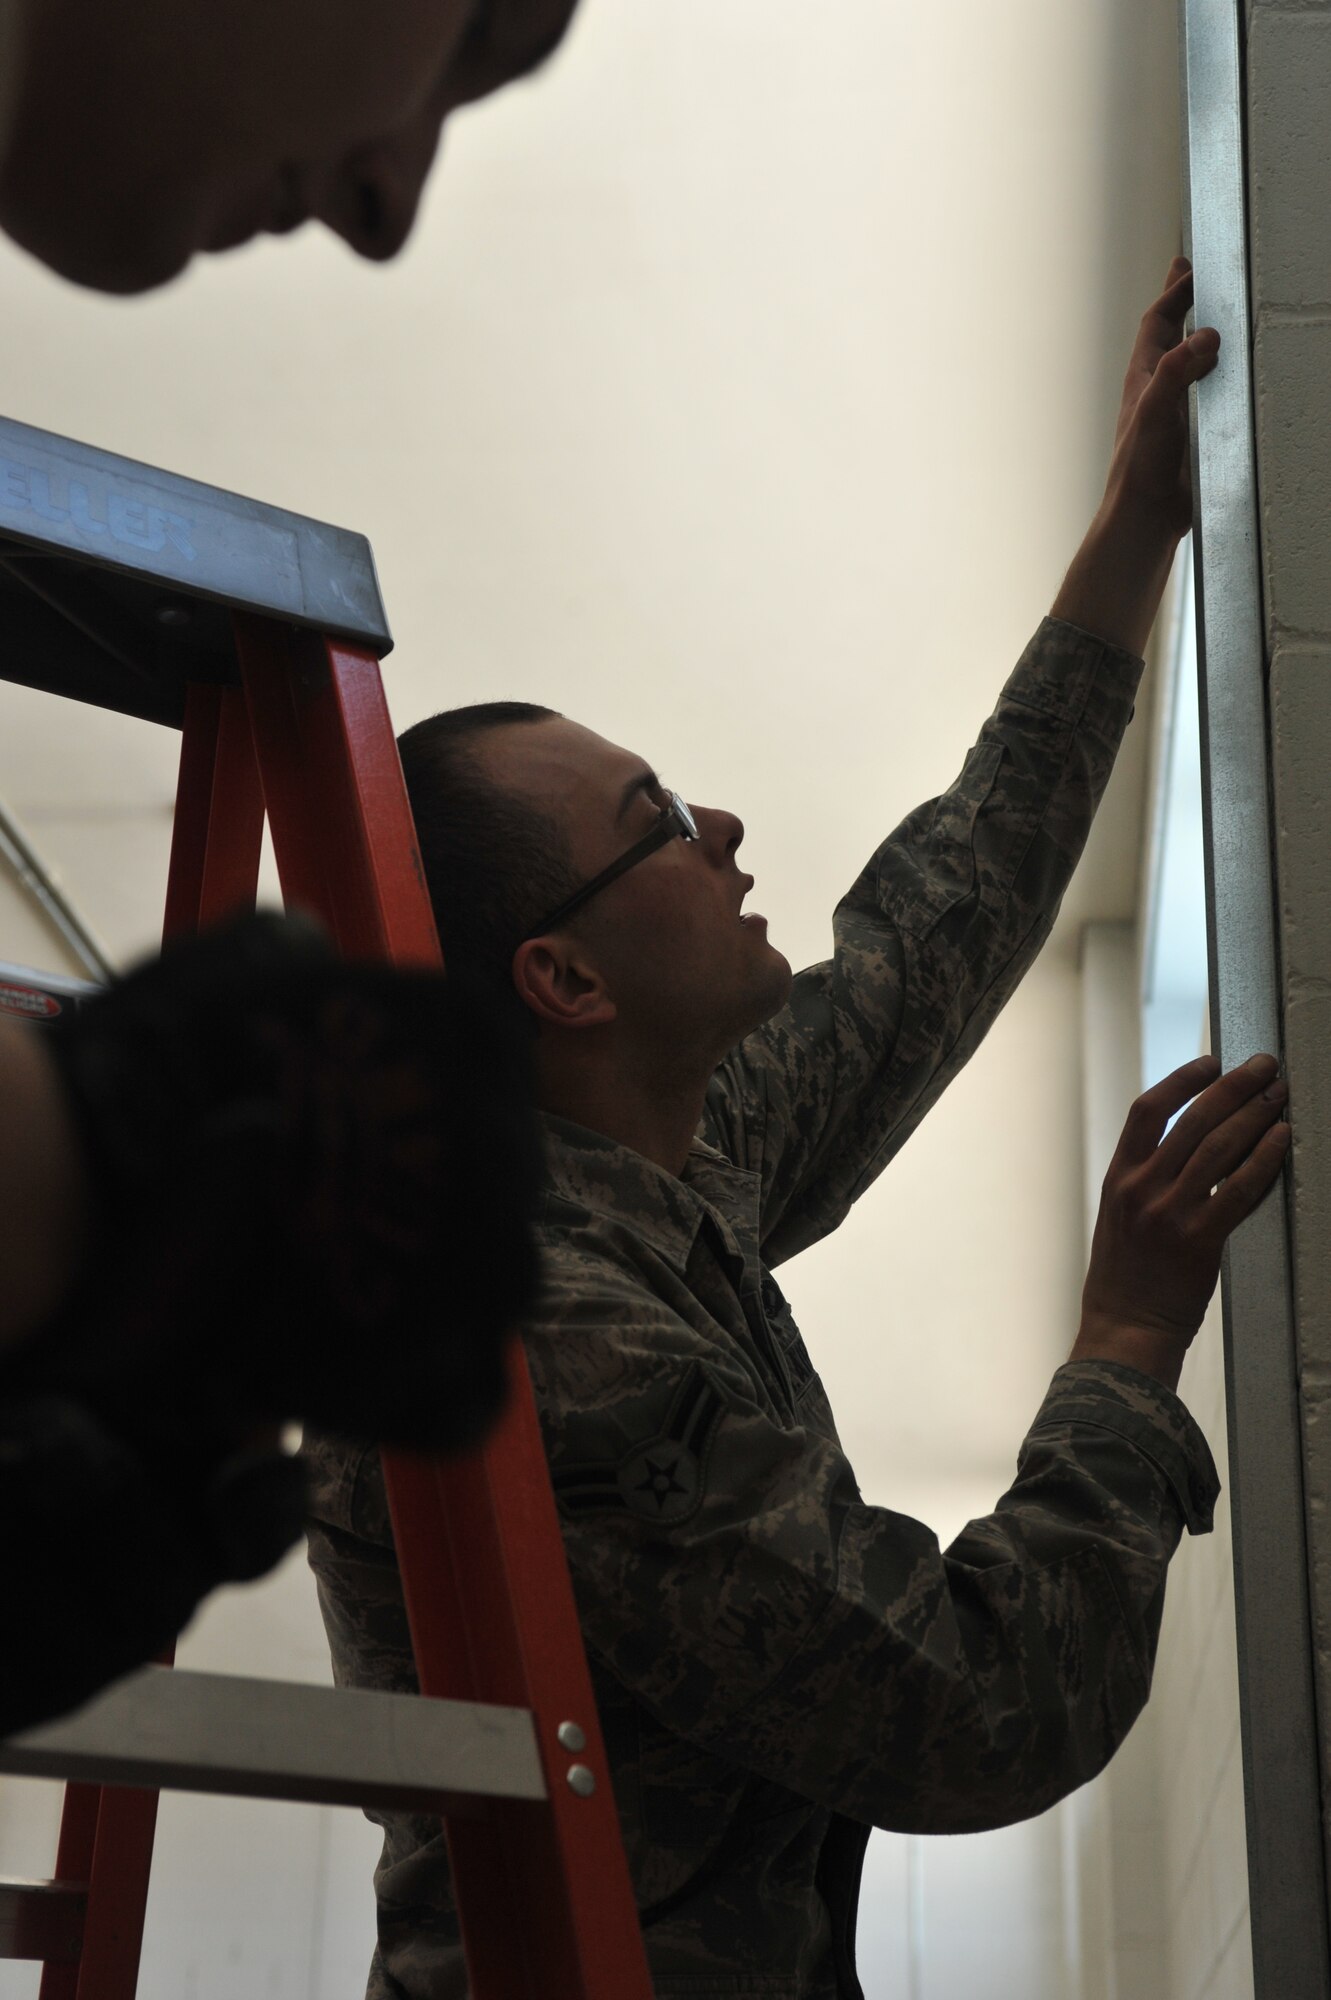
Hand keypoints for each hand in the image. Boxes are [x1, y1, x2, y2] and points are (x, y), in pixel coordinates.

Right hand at [1072, 1052, 1289, 1390]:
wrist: (1124, 1330)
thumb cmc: (1125, 1278)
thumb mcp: (1119, 1217)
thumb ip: (1145, 1179)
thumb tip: (1187, 1144)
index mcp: (1119, 1177)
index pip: (1148, 1110)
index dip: (1183, 1080)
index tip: (1212, 1063)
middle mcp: (1141, 1188)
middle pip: (1194, 1119)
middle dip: (1235, 1086)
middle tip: (1266, 1067)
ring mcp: (1169, 1213)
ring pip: (1219, 1147)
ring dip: (1256, 1115)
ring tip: (1279, 1096)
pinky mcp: (1198, 1240)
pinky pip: (1239, 1189)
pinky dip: (1264, 1159)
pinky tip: (1282, 1139)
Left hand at [1099, 256, 1218, 540]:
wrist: (1145, 518)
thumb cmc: (1140, 468)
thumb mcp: (1155, 411)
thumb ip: (1176, 371)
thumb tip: (1206, 335)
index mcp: (1143, 378)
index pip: (1157, 322)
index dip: (1174, 293)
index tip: (1192, 266)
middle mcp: (1155, 390)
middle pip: (1167, 335)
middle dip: (1179, 303)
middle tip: (1190, 273)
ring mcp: (1172, 410)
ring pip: (1185, 361)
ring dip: (1198, 336)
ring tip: (1214, 317)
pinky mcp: (1188, 433)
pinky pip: (1204, 392)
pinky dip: (1215, 373)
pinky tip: (1230, 374)